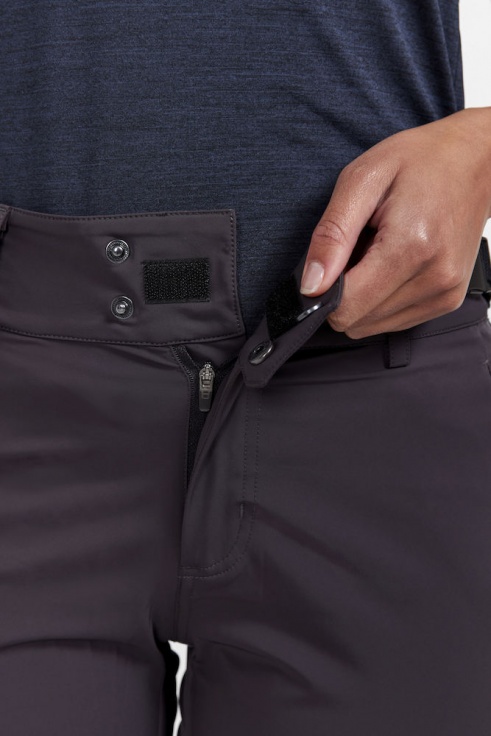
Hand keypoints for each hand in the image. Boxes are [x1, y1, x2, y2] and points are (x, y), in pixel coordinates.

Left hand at [300, 107, 490, 337]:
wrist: (474, 160)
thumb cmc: (418, 161)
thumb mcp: (361, 180)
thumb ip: (332, 235)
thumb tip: (311, 286)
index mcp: (412, 246)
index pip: (346, 307)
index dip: (323, 290)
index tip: (328, 261)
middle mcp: (435, 278)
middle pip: (356, 321)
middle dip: (344, 291)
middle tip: (357, 249)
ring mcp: (445, 294)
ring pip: (371, 326)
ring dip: (363, 297)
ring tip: (378, 252)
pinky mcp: (447, 301)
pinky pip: (393, 321)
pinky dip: (381, 299)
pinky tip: (392, 265)